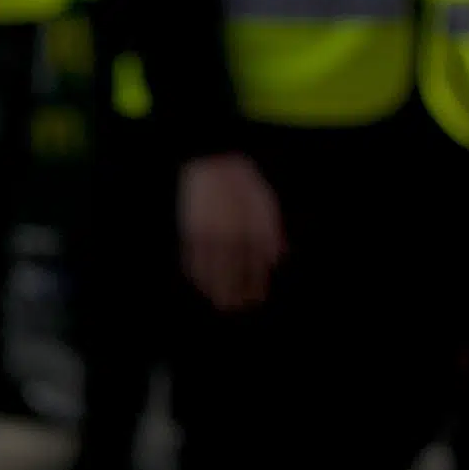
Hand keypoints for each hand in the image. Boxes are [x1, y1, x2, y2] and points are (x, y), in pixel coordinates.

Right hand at [180, 152, 287, 310]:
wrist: (212, 162)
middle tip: (232, 307)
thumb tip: (276, 259)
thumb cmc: (243, 183)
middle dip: (233, 294)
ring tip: (216, 300)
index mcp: (253, 231)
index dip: (254, 287)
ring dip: (214, 288)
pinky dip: (195, 272)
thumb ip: (272, 233)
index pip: (255, 269)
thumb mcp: (266, 204)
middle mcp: (231, 238)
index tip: (253, 300)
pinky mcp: (191, 230)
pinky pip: (192, 258)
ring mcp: (209, 235)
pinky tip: (198, 281)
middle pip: (232, 275)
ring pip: (211, 271)